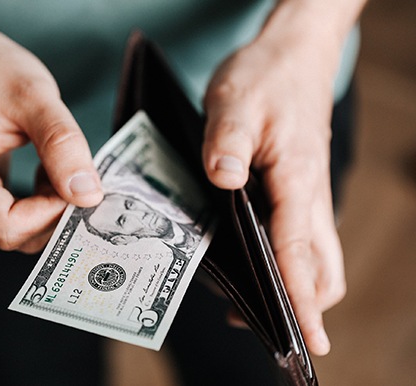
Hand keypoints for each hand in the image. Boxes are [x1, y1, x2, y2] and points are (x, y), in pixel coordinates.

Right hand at [0, 22, 102, 252]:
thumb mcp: (35, 97)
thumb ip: (63, 146)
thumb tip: (88, 196)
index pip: (9, 227)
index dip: (52, 215)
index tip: (80, 187)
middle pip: (11, 233)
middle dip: (54, 212)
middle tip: (79, 177)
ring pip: (13, 229)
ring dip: (47, 207)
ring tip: (58, 167)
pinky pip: (8, 217)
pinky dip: (37, 202)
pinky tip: (46, 173)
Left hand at [202, 13, 345, 355]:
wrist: (291, 55)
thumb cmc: (266, 76)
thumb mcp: (235, 101)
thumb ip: (228, 142)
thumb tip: (223, 181)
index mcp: (297, 178)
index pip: (300, 251)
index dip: (302, 299)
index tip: (307, 340)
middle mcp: (309, 194)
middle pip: (321, 266)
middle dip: (304, 304)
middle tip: (269, 331)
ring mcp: (306, 193)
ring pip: (315, 254)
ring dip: (295, 285)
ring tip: (252, 306)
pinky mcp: (296, 188)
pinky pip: (300, 236)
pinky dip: (287, 260)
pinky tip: (252, 261)